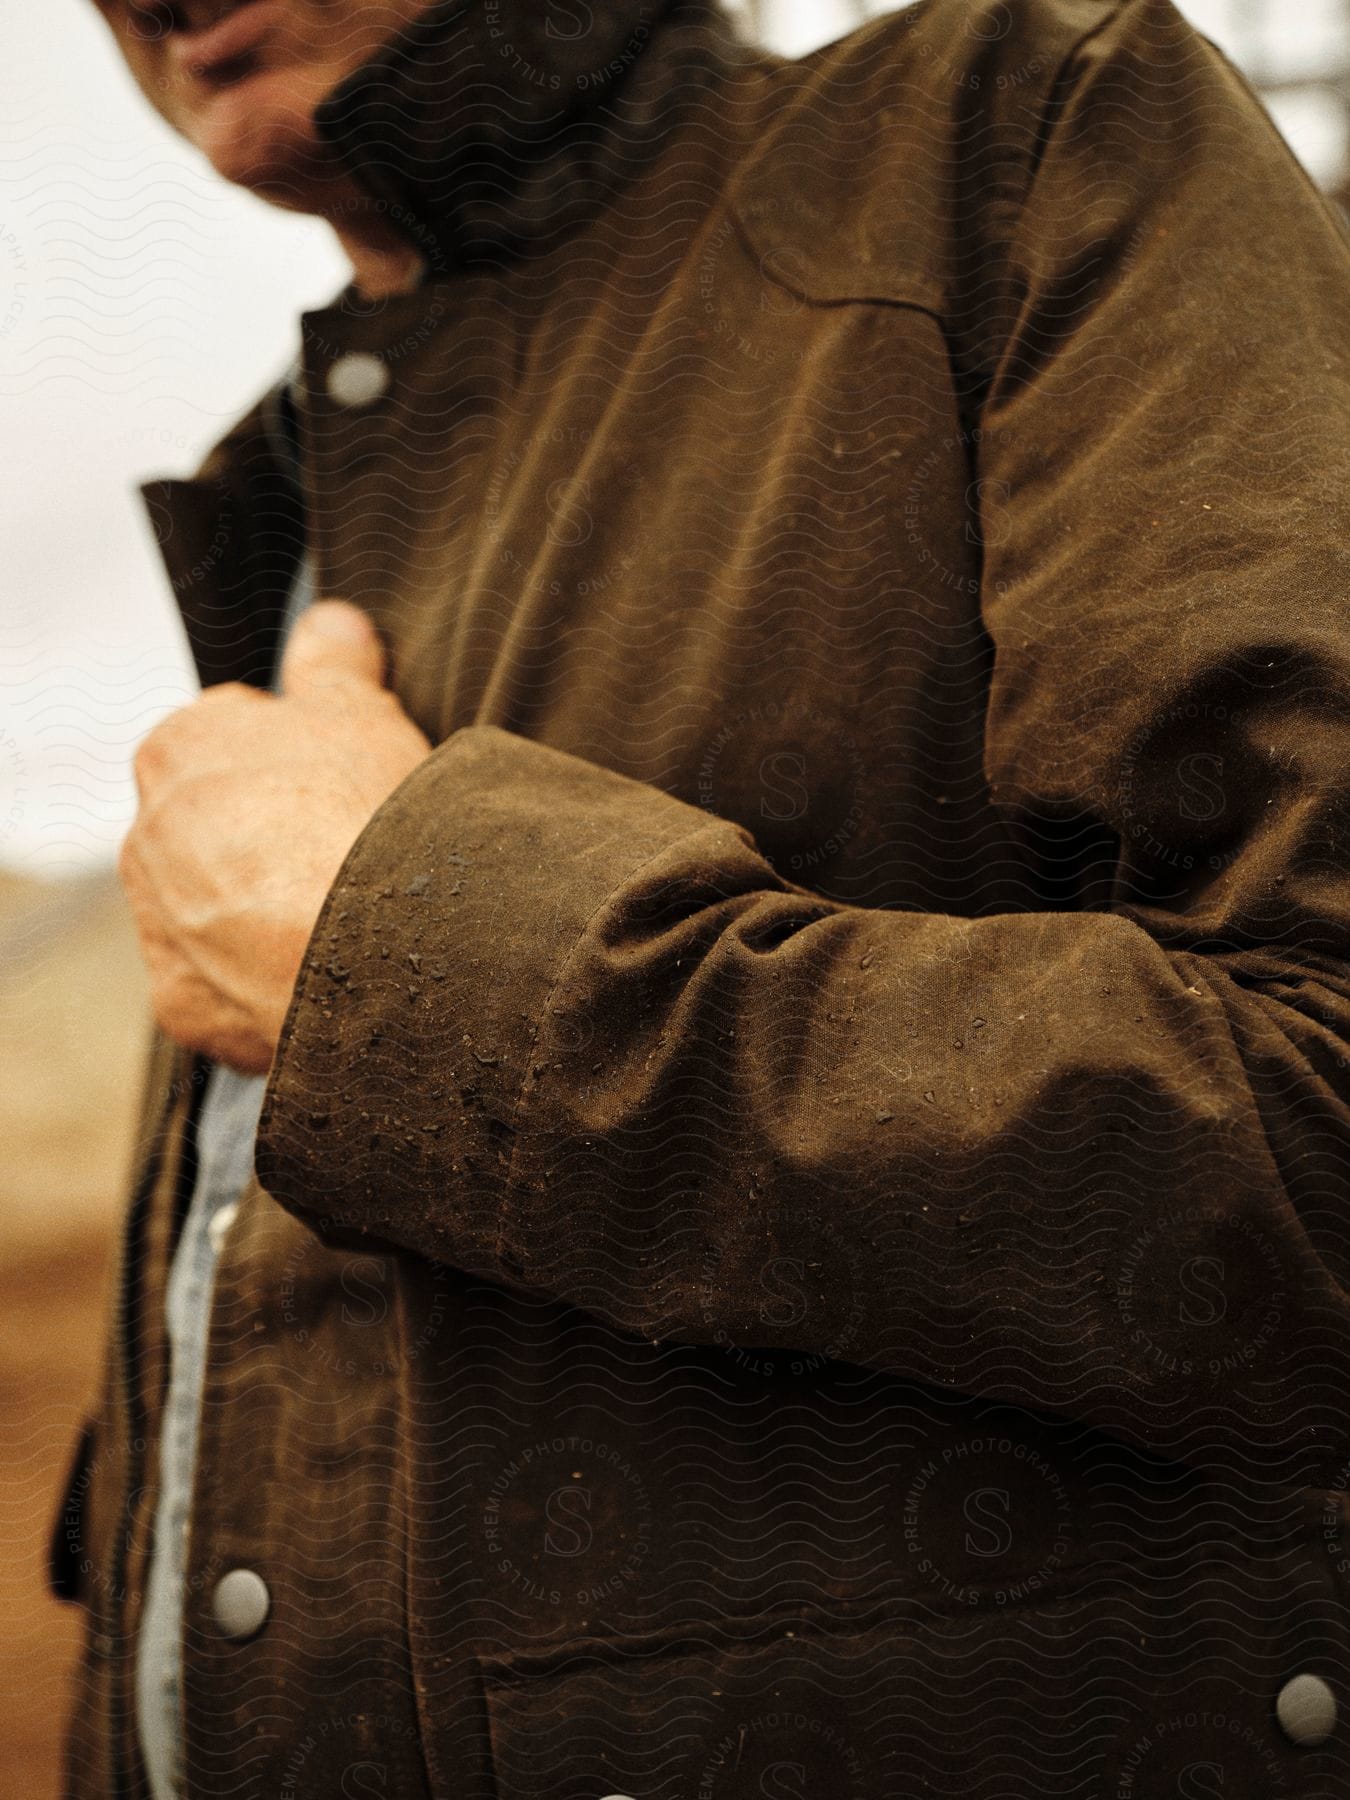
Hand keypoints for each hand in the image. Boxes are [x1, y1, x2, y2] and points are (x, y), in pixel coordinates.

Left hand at [118, 600, 432, 1075]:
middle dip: (269, 842)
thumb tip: (332, 621)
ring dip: (261, 913)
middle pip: (214, 829)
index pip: (228, 741)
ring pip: (211, 909)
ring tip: (342, 921)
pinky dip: (263, 982)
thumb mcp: (363, 712)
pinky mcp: (181, 1000)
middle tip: (348, 857)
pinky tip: (322, 973)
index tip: (342, 789)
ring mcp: (159, 923)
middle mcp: (148, 832)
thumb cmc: (368, 816)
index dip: (296, 764)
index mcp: (180, 746)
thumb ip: (335, 662)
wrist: (377, 945)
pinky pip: (220, 986)